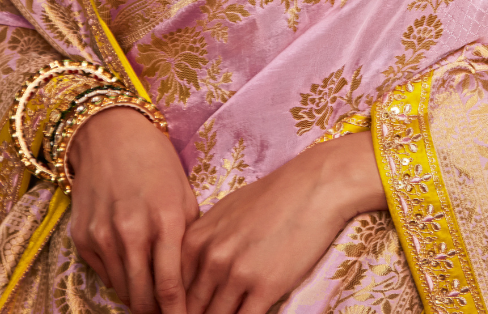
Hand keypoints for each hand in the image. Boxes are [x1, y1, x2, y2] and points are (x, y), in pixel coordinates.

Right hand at [68, 106, 198, 313]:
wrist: (111, 134)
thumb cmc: (156, 163)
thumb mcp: (184, 195)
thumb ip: (188, 238)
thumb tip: (193, 281)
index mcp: (166, 219)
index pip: (171, 287)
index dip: (179, 313)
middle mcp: (132, 231)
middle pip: (143, 298)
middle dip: (157, 312)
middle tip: (169, 313)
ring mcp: (103, 236)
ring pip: (122, 290)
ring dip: (138, 298)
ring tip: (153, 297)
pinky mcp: (83, 237)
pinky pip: (105, 274)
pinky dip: (120, 278)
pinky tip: (132, 267)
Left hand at [182, 130, 385, 313]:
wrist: (314, 185)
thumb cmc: (273, 196)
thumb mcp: (227, 213)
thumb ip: (205, 244)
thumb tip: (195, 275)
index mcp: (197, 239)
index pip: (173, 289)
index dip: (177, 306)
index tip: (183, 311)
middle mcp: (211, 257)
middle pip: (192, 308)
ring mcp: (237, 273)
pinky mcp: (265, 287)